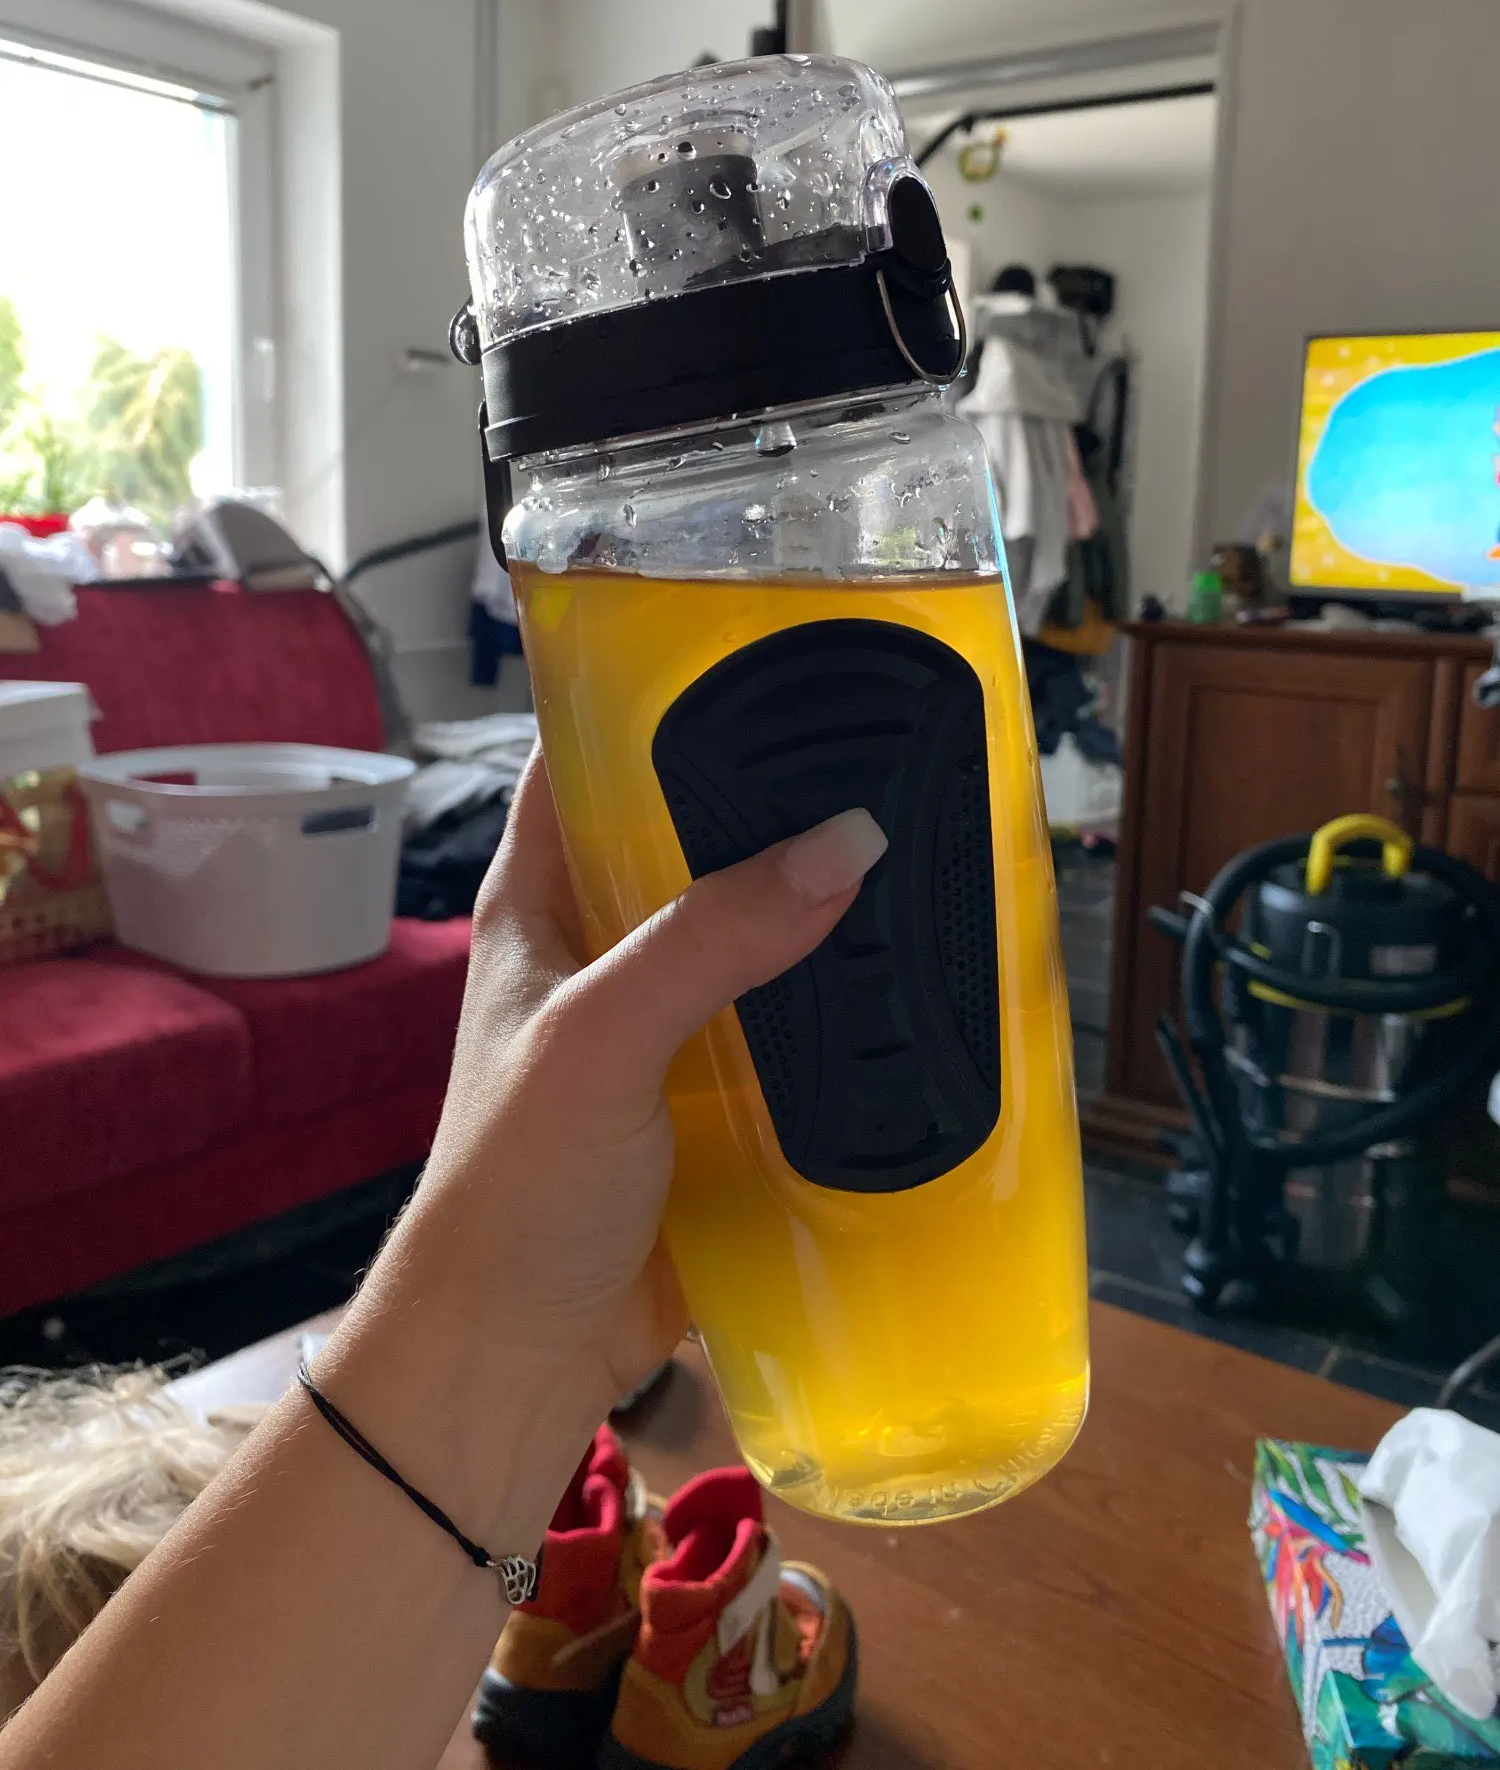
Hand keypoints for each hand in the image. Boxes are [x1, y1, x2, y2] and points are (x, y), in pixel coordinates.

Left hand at [372, 748, 885, 1425]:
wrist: (518, 1357)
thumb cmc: (515, 1184)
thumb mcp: (599, 1039)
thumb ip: (710, 940)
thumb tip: (845, 841)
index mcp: (541, 897)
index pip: (585, 752)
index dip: (658, 693)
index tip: (762, 647)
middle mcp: (604, 941)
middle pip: (695, 834)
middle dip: (779, 794)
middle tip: (888, 741)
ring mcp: (667, 1019)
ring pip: (756, 925)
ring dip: (825, 898)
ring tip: (931, 838)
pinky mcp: (721, 1093)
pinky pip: (793, 1020)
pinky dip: (847, 997)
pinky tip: (923, 973)